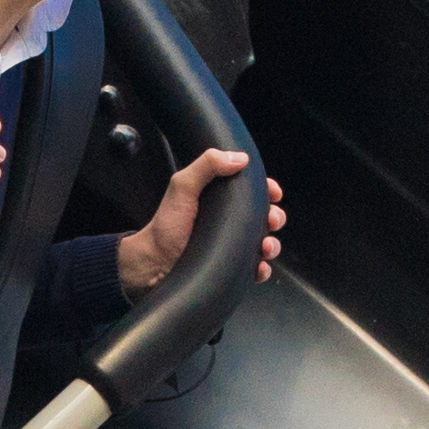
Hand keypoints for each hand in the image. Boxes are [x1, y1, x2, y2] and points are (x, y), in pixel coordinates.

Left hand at [115, 144, 273, 296]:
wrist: (153, 264)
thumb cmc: (165, 227)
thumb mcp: (182, 187)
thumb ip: (206, 166)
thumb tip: (239, 158)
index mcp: (220, 199)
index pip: (253, 191)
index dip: (267, 190)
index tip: (273, 193)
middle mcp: (229, 222)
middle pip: (265, 217)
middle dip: (275, 217)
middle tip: (271, 220)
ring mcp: (231, 246)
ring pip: (265, 243)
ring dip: (272, 244)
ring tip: (265, 246)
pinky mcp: (231, 268)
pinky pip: (256, 269)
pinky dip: (263, 269)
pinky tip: (259, 267)